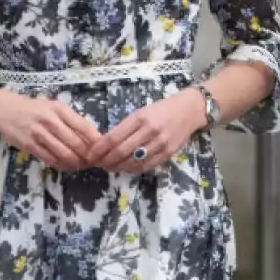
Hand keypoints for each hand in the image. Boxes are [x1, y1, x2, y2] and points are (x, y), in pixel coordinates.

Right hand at [0, 93, 101, 170]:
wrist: (6, 111)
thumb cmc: (35, 109)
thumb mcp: (55, 108)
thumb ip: (72, 121)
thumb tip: (94, 138)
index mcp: (60, 109)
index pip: (84, 127)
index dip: (95, 142)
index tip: (102, 150)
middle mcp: (50, 120)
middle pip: (76, 143)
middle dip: (88, 156)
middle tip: (94, 162)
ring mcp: (39, 133)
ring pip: (64, 153)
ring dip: (76, 163)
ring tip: (82, 165)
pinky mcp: (29, 145)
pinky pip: (50, 159)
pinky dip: (62, 165)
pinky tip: (68, 166)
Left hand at [84, 89, 206, 173]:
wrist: (189, 111)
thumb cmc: (162, 109)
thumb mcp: (141, 112)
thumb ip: (126, 127)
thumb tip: (106, 143)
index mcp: (139, 118)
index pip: (113, 138)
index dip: (99, 149)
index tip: (90, 154)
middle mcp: (149, 131)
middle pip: (120, 152)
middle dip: (105, 161)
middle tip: (98, 164)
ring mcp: (159, 144)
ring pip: (132, 162)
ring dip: (117, 167)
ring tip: (110, 167)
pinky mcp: (168, 154)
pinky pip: (146, 166)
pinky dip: (132, 169)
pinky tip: (125, 168)